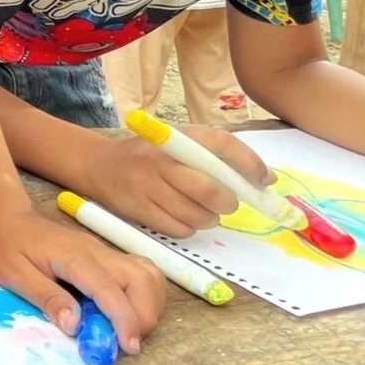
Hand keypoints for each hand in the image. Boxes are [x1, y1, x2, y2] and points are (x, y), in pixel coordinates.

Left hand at [0, 207, 164, 352]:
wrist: (8, 218)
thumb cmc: (6, 246)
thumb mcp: (15, 275)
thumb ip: (47, 298)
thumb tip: (75, 326)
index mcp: (73, 257)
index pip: (111, 289)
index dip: (125, 320)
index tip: (130, 347)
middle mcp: (98, 252)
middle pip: (142, 280)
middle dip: (144, 316)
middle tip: (127, 342)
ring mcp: (106, 252)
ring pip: (148, 275)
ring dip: (149, 306)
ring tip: (127, 329)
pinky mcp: (108, 256)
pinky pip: (141, 273)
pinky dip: (145, 296)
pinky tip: (126, 312)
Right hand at [78, 125, 272, 237]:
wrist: (99, 166)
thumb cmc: (149, 155)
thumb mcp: (178, 143)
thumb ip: (215, 156)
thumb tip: (266, 179)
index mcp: (176, 136)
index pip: (221, 144)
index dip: (248, 163)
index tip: (264, 180)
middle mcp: (161, 159)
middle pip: (208, 189)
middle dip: (227, 203)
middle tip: (228, 204)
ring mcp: (148, 185)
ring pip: (195, 214)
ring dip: (209, 219)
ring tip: (205, 213)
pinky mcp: (139, 209)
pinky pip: (178, 228)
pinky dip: (188, 228)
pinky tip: (184, 218)